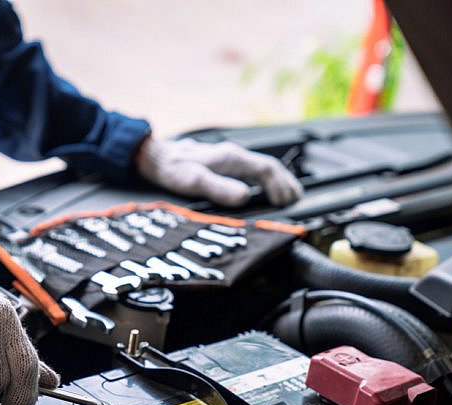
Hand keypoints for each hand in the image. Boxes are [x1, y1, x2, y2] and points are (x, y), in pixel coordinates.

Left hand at [135, 137, 302, 206]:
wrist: (155, 156)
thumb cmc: (172, 169)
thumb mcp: (193, 181)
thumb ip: (219, 188)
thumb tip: (245, 197)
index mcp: (231, 157)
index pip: (266, 169)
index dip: (280, 186)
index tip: (286, 202)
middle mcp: (233, 154)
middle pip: (269, 166)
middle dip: (286, 183)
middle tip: (296, 201)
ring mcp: (229, 157)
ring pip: (261, 166)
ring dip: (277, 180)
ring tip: (288, 196)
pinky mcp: (223, 162)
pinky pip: (251, 169)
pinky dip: (264, 179)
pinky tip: (264, 189)